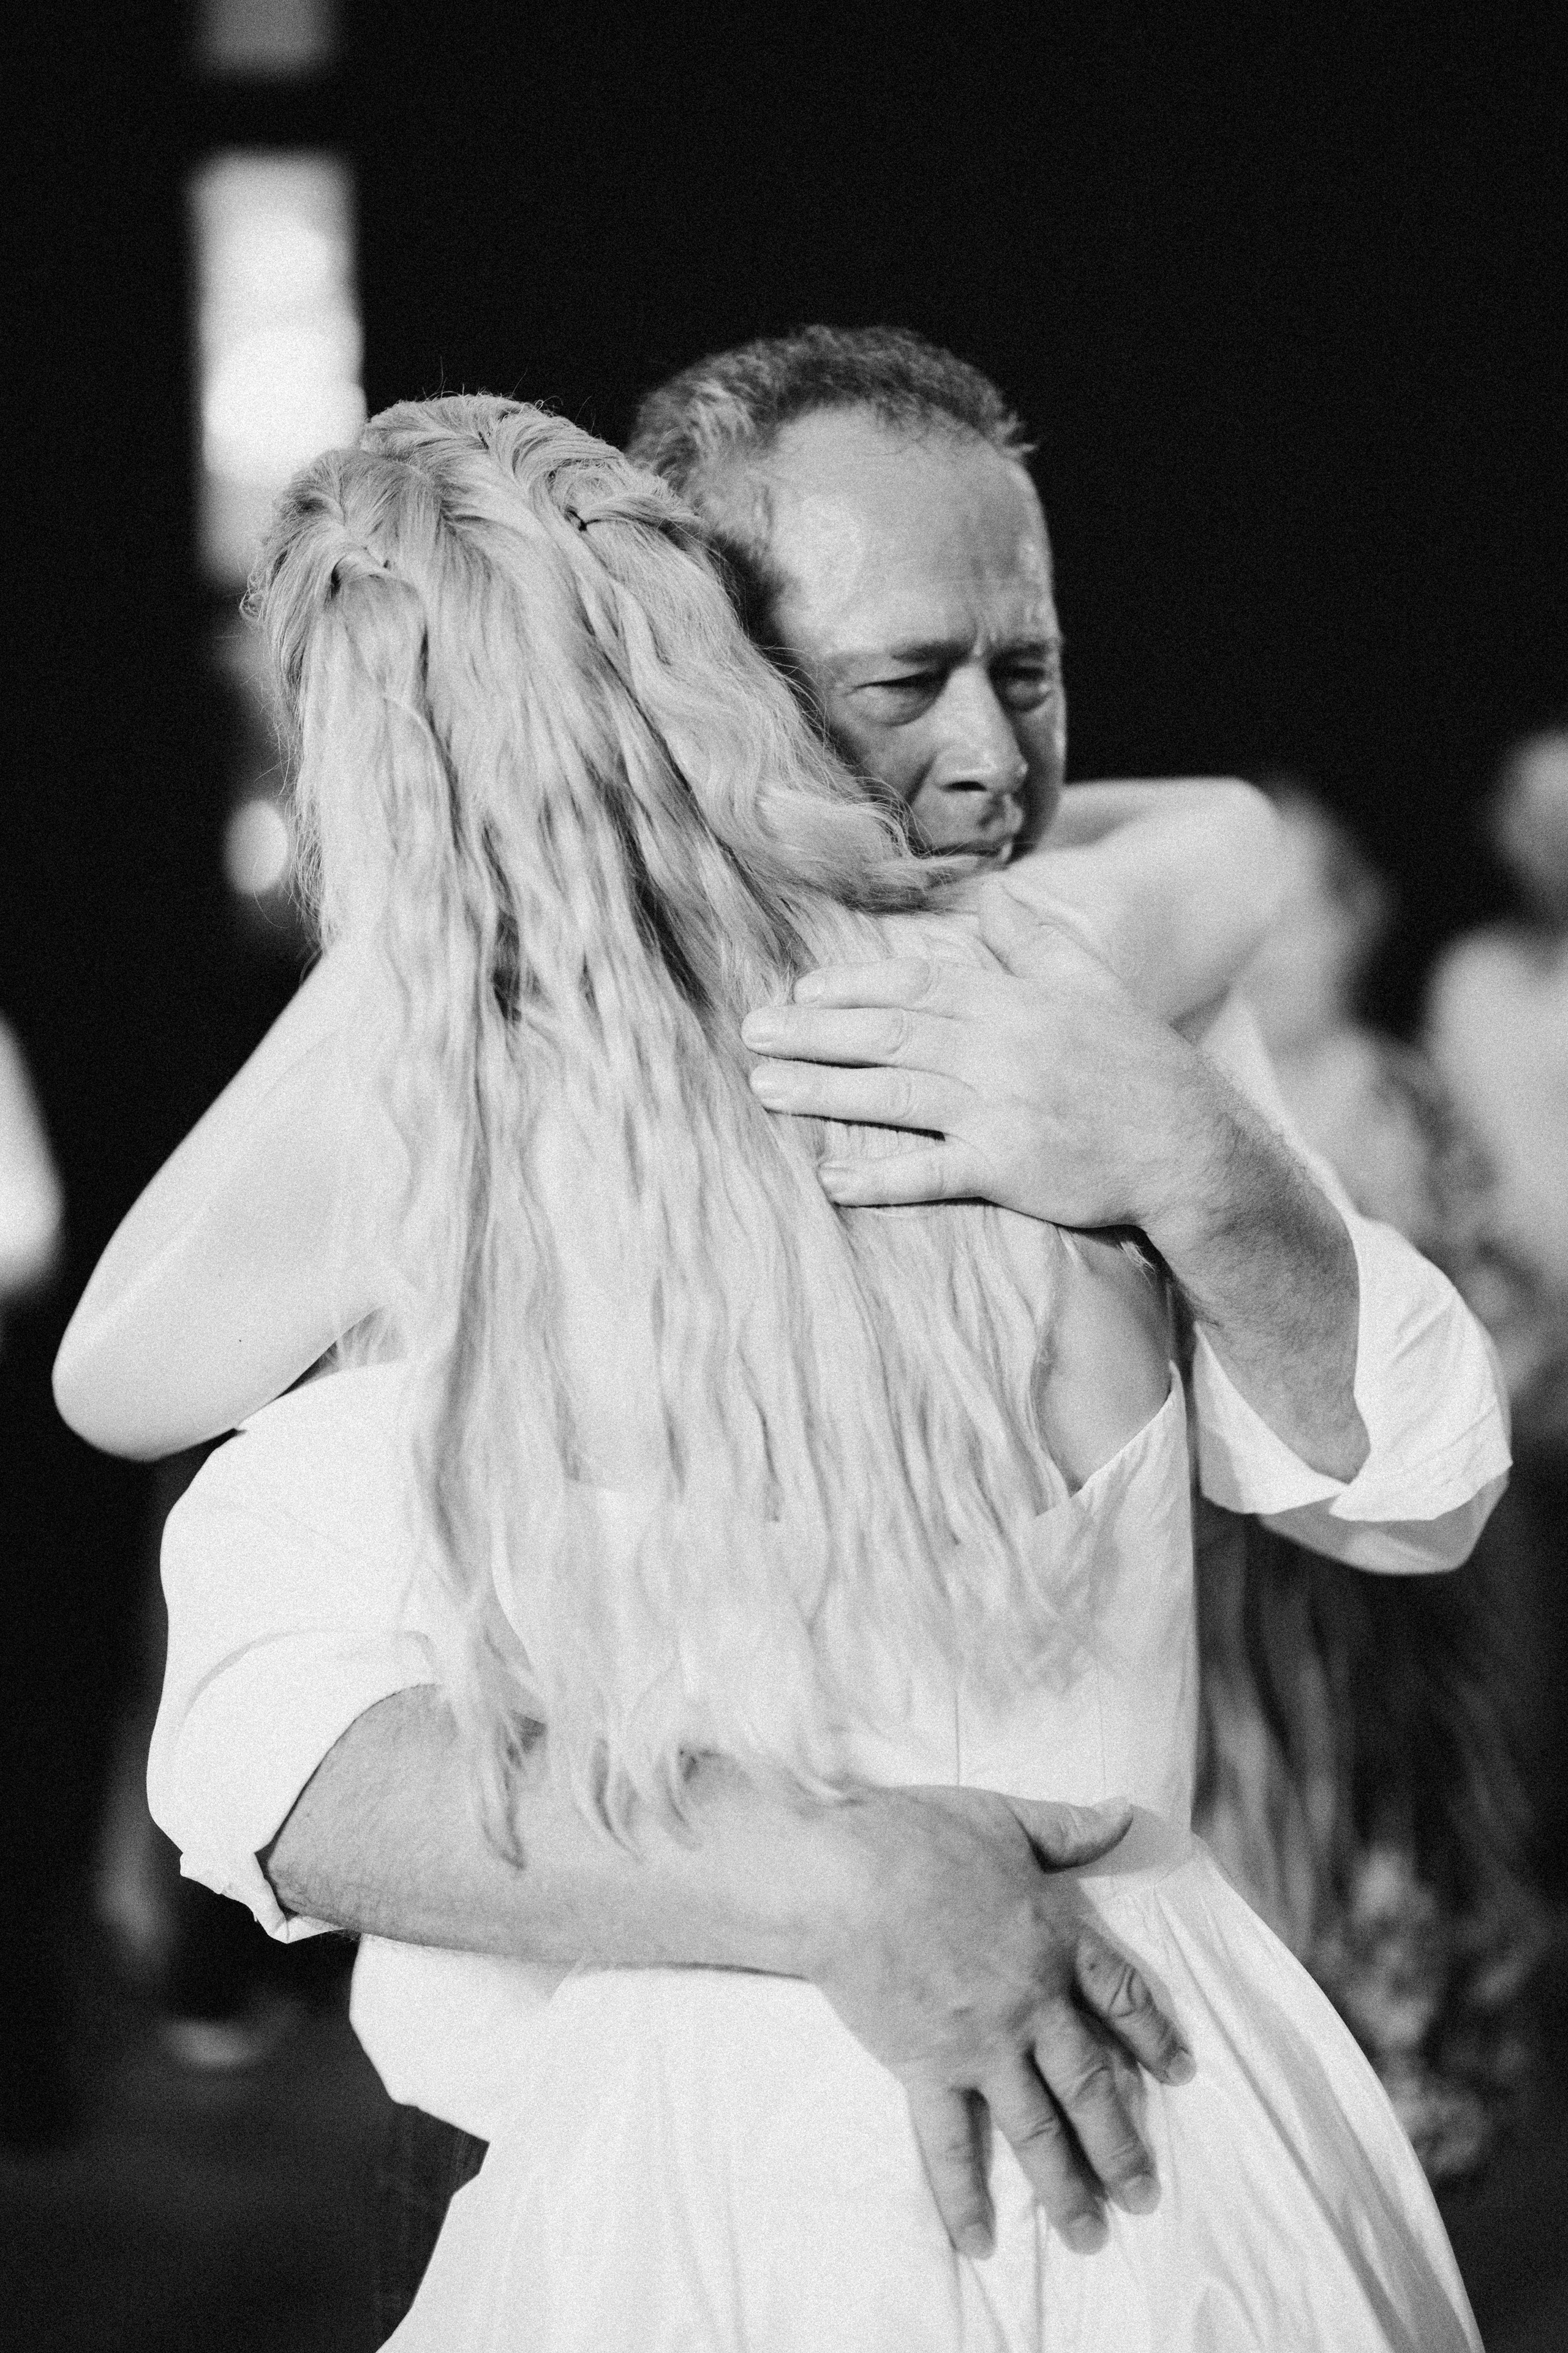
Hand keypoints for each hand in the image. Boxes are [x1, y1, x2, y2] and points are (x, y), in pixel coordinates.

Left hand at [742, 886, 1222, 1227]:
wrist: (1191, 1145)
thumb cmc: (1138, 1064)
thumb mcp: (1090, 982)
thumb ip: (1031, 939)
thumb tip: (991, 892)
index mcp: (1012, 1001)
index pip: (915, 983)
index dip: (851, 986)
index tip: (801, 990)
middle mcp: (998, 1047)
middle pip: (889, 1033)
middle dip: (814, 1032)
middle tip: (751, 1033)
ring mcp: (1001, 1107)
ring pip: (895, 1093)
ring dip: (824, 1092)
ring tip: (765, 1089)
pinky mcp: (1010, 1166)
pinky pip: (932, 1173)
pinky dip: (881, 1178)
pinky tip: (832, 1181)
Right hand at [809, 1785, 1192, 2256]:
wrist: (846, 1876)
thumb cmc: (919, 1835)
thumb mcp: (1006, 1818)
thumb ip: (1068, 1828)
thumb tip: (1123, 1813)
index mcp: (1055, 1942)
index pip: (1121, 1998)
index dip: (1153, 2035)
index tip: (1178, 2072)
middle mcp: (1031, 2004)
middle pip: (1091, 2084)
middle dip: (1122, 2144)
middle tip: (1145, 2193)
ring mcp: (982, 2044)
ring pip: (1037, 2127)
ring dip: (1067, 2185)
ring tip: (1091, 2233)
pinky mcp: (928, 2066)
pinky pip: (951, 2142)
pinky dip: (964, 2195)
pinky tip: (978, 2241)